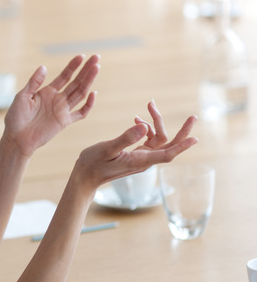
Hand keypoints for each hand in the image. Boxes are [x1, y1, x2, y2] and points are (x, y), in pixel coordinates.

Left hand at [3, 54, 99, 156]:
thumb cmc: (15, 118)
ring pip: (80, 93)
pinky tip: (93, 93)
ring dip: (89, 81)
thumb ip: (34, 83)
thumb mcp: (22, 96)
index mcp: (47, 92)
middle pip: (76, 82)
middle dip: (86, 70)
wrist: (16, 138)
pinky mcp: (64, 122)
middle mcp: (57, 99)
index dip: (73, 66)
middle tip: (96, 57)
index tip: (81, 56)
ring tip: (97, 68)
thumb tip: (43, 67)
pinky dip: (88, 105)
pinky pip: (80, 113)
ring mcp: (62, 110)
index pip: (64, 76)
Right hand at [74, 102, 197, 189]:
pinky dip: (147, 128)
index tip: (195, 138)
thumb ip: (126, 138)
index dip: (182, 146)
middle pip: (169, 145)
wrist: (86, 176)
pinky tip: (136, 119)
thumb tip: (144, 126)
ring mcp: (141, 158)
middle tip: (193, 116)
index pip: (167, 154)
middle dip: (181, 131)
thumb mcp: (107, 148)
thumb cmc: (94, 164)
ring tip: (148, 106)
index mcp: (140, 160)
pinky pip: (150, 140)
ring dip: (156, 123)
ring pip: (159, 139)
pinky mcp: (136, 155)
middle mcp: (144, 160)